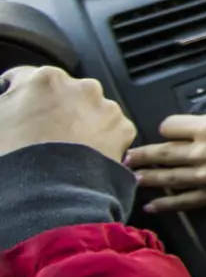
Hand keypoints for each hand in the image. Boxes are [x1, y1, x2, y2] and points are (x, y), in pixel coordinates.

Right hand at [0, 65, 135, 161]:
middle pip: (60, 94)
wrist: (47, 196)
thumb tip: (5, 104)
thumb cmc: (12, 160)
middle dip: (50, 110)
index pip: (22, 79)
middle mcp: (80, 86)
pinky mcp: (122, 129)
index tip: (11, 111)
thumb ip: (2, 106)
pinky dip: (99, 141)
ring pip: (88, 110)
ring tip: (61, 151)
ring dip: (77, 124)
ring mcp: (105, 107)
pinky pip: (109, 131)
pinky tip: (81, 158)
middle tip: (37, 136)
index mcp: (44, 79)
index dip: (12, 97)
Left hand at [126, 89, 205, 211]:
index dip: (168, 126)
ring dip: (149, 178)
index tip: (168, 129)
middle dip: (144, 155)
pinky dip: (167, 204)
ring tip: (135, 178)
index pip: (174, 125)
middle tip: (130, 156)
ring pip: (168, 178)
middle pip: (163, 152)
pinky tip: (155, 207)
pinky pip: (185, 201)